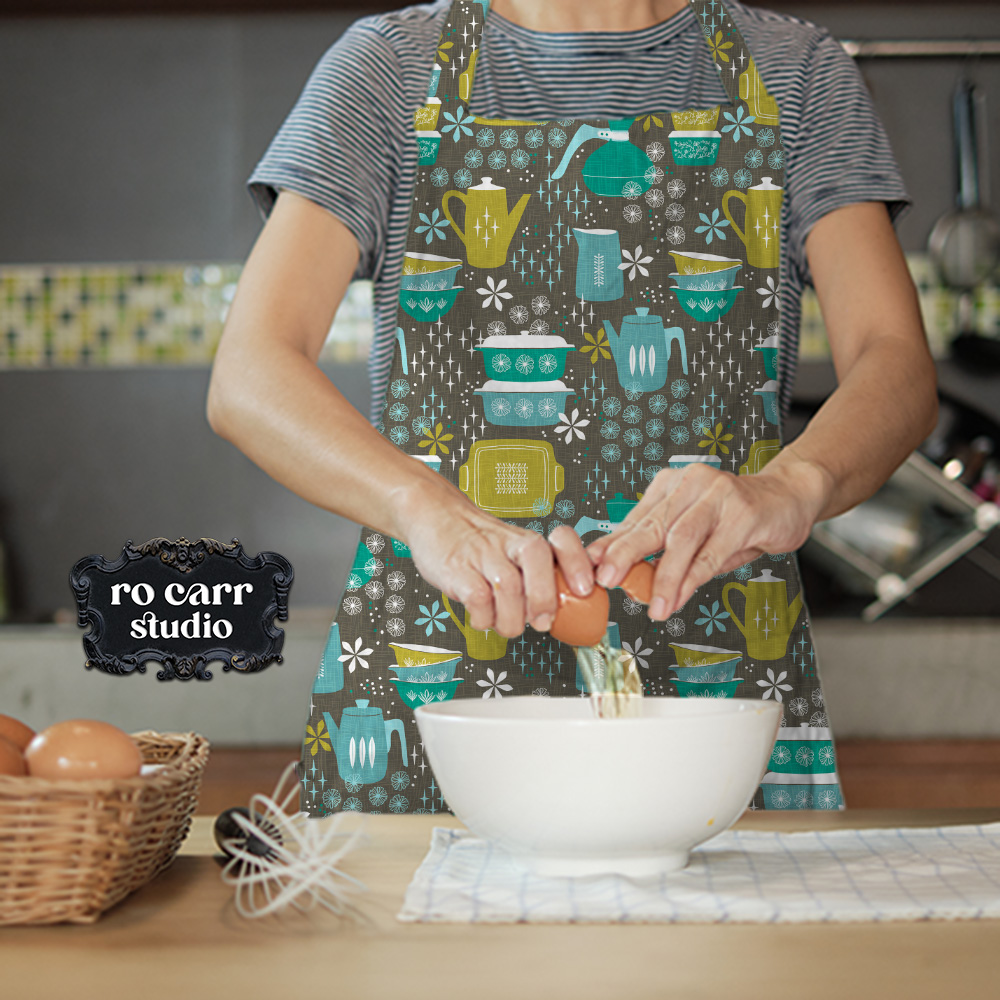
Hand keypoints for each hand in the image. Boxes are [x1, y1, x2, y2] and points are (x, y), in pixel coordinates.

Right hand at [398, 484, 594, 638]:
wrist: (434, 516)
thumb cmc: (476, 543)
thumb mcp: (510, 554)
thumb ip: (534, 580)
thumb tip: (556, 618)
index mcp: (527, 541)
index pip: (561, 542)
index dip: (578, 565)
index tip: (585, 590)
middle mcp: (507, 544)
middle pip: (537, 563)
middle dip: (544, 600)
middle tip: (542, 622)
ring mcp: (482, 555)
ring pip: (509, 587)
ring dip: (511, 619)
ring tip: (506, 624)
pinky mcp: (457, 570)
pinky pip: (478, 599)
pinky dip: (484, 618)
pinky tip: (482, 617)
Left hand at [585, 457, 831, 619]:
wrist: (789, 496)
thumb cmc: (737, 517)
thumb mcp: (695, 530)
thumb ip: (662, 548)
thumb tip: (624, 576)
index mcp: (671, 485)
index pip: (636, 519)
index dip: (612, 545)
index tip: (591, 567)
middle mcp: (691, 483)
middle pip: (652, 524)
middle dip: (625, 554)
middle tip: (606, 580)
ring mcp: (718, 495)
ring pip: (681, 539)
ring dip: (664, 576)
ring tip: (653, 607)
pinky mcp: (744, 512)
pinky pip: (712, 551)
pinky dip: (693, 577)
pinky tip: (680, 596)